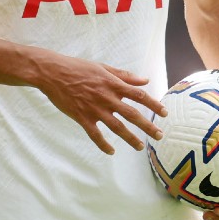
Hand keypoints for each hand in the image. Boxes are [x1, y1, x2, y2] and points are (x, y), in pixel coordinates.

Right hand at [35, 54, 166, 154]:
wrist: (53, 73)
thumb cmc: (78, 68)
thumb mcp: (103, 68)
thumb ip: (124, 76)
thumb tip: (144, 80)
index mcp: (113, 84)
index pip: (139, 95)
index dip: (153, 104)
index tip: (165, 113)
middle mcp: (107, 97)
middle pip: (132, 114)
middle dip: (148, 126)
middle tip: (159, 136)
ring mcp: (95, 109)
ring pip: (117, 127)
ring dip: (130, 138)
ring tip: (140, 147)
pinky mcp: (82, 117)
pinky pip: (95, 134)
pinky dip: (103, 144)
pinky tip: (111, 151)